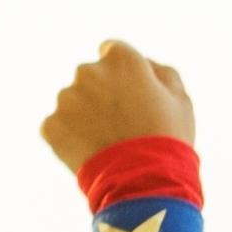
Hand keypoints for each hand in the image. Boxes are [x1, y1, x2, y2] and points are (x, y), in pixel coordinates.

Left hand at [41, 41, 196, 172]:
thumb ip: (162, 72)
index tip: (130, 93)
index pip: (112, 51)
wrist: (143, 180)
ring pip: (73, 102)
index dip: (123, 73)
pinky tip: (93, 151)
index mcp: (121, 59)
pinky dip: (71, 137)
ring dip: (85, 115)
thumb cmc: (167, 137)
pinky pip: (59, 126)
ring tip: (108, 142)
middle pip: (90, 76)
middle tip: (121, 122)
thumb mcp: (181, 100)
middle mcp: (88, 71)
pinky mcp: (51, 125)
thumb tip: (145, 64)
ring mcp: (66, 98)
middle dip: (101, 93)